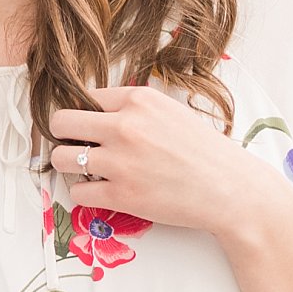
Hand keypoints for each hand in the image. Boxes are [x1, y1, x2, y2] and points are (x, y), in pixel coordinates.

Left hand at [46, 85, 279, 240]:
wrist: (233, 191)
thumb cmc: (205, 153)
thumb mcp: (170, 112)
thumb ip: (133, 109)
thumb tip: (92, 111)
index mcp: (139, 100)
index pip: (83, 96)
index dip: (82, 113)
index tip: (86, 126)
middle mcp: (125, 126)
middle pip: (59, 122)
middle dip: (64, 135)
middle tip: (76, 145)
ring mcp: (120, 162)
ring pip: (61, 158)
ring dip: (69, 165)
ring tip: (88, 170)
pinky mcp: (121, 195)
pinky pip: (77, 192)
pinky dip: (86, 194)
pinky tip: (104, 191)